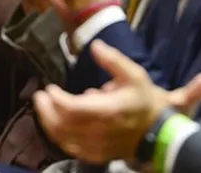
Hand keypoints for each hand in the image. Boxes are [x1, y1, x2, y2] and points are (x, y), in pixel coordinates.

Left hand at [33, 39, 200, 162]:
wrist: (160, 133)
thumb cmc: (145, 102)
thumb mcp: (134, 75)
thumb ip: (113, 60)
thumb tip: (95, 45)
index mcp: (108, 110)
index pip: (73, 108)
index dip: (57, 99)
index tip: (49, 88)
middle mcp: (100, 131)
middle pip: (63, 124)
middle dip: (46, 110)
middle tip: (39, 96)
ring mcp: (98, 145)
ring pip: (64, 139)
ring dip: (49, 123)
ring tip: (43, 108)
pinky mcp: (97, 154)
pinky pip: (72, 149)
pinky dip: (59, 137)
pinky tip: (55, 126)